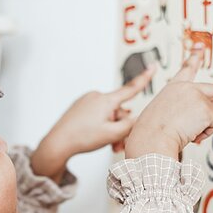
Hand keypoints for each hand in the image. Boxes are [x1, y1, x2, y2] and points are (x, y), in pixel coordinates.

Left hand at [30, 65, 156, 181]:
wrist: (58, 143)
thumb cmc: (82, 138)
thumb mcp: (112, 135)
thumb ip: (130, 126)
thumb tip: (136, 118)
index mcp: (106, 100)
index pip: (131, 88)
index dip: (145, 78)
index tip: (154, 66)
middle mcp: (96, 96)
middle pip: (119, 111)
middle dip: (121, 127)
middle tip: (118, 145)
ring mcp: (87, 101)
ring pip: (108, 115)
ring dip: (112, 129)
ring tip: (108, 145)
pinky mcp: (80, 107)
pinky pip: (97, 115)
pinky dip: (101, 125)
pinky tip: (96, 137)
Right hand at [124, 52, 212, 159]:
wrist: (151, 140)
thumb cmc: (151, 134)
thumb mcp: (160, 114)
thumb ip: (178, 109)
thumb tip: (193, 118)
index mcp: (172, 88)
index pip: (186, 69)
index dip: (195, 56)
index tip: (200, 45)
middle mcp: (186, 87)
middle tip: (201, 121)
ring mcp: (196, 96)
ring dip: (205, 125)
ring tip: (188, 131)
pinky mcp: (205, 109)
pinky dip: (206, 133)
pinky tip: (191, 135)